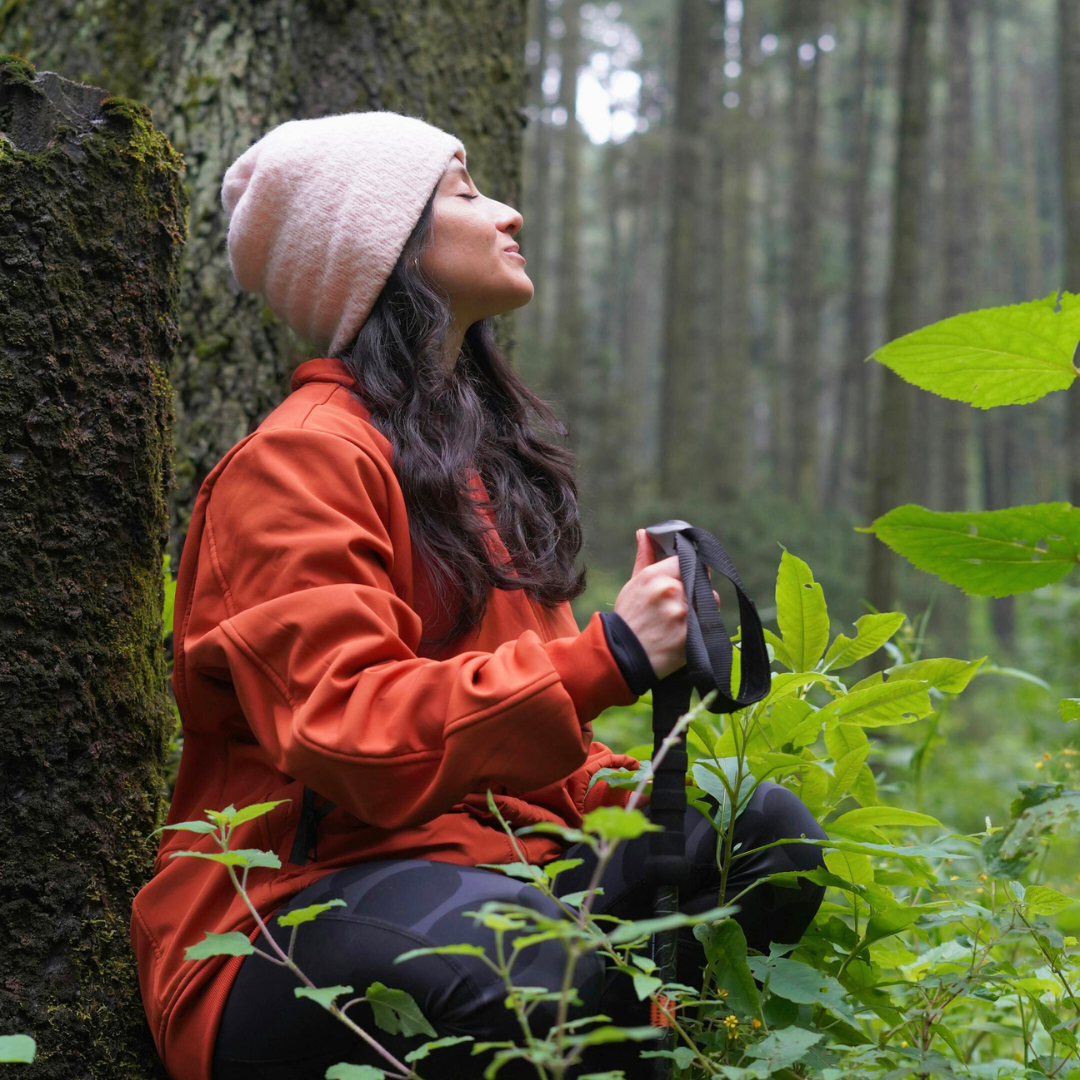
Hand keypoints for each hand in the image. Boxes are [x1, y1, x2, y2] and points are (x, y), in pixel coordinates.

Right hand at [612, 529, 719, 680]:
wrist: (622, 657)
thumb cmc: (628, 619)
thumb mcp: (632, 585)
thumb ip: (644, 558)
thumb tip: (644, 533)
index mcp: (654, 576)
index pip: (686, 560)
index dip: (687, 568)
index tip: (683, 578)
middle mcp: (671, 590)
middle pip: (701, 579)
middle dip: (695, 588)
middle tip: (679, 603)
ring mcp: (683, 613)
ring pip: (709, 600)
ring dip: (702, 606)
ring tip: (681, 620)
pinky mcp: (693, 634)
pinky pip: (710, 621)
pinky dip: (703, 625)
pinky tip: (684, 632)